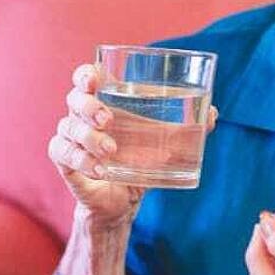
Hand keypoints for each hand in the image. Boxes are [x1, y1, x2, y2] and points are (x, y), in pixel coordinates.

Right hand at [47, 63, 218, 230]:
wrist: (121, 200)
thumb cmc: (138, 160)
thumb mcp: (163, 143)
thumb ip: (187, 128)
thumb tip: (213, 113)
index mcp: (102, 101)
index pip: (84, 78)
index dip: (85, 74)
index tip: (94, 79)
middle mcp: (81, 116)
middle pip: (73, 99)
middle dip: (89, 106)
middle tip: (108, 119)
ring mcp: (70, 139)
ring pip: (68, 127)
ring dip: (88, 137)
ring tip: (111, 151)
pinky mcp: (65, 163)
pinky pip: (62, 153)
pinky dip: (81, 160)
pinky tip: (101, 170)